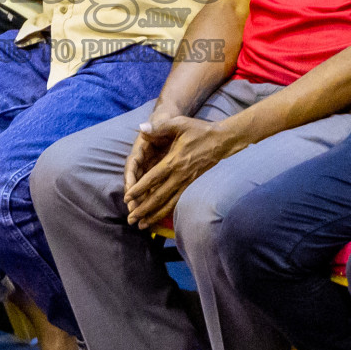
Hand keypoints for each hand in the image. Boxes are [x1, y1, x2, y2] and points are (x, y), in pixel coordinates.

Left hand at [124, 115, 245, 228]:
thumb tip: (141, 128)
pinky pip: (179, 202)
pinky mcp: (193, 186)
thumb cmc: (199, 130)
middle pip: (159, 196)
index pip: (153, 178)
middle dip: (143, 209)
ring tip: (143, 225)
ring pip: (169, 203)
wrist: (222, 140)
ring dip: (154, 215)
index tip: (127, 198)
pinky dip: (168, 212)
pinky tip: (160, 218)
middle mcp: (180, 175)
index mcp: (174, 161)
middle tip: (131, 219)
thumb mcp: (179, 123)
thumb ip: (159, 127)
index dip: (139, 189)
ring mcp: (188, 182)